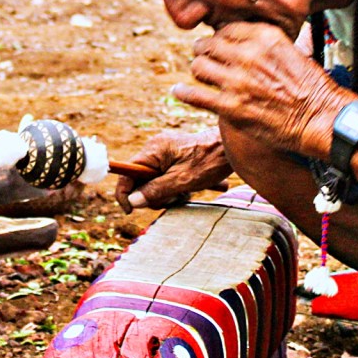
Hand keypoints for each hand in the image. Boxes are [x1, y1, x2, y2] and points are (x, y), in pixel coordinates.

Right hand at [114, 127, 231, 212]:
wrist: (232, 147)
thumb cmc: (209, 161)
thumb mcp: (182, 181)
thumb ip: (155, 191)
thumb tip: (133, 202)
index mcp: (153, 150)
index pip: (127, 172)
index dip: (125, 193)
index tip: (130, 210)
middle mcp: (156, 149)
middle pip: (141, 180)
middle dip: (156, 194)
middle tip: (175, 197)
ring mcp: (166, 152)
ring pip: (156, 181)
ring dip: (171, 192)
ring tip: (189, 191)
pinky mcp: (176, 157)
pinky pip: (167, 176)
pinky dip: (179, 185)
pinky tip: (196, 186)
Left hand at [171, 22, 341, 155]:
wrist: (322, 118)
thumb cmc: (312, 87)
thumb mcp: (292, 50)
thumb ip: (265, 45)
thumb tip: (243, 43)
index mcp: (265, 36)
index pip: (226, 29)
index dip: (219, 37)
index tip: (218, 44)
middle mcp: (248, 55)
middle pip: (208, 45)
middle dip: (203, 51)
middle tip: (203, 57)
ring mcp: (237, 81)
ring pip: (198, 67)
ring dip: (198, 71)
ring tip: (200, 75)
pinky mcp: (231, 107)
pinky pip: (195, 95)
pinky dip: (184, 93)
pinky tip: (179, 92)